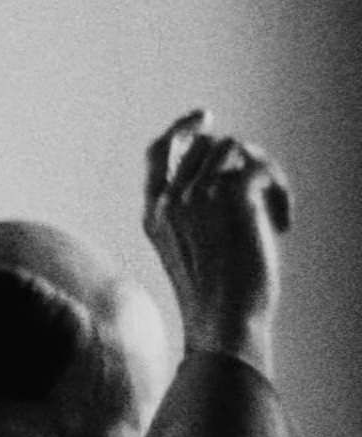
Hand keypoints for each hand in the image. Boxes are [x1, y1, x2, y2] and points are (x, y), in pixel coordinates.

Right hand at [143, 110, 291, 375]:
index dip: (181, 129)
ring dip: (263, 172)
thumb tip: (231, 170)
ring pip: (234, 148)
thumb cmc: (216, 298)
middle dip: (239, 156)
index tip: (204, 116)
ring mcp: (196, 195)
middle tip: (262, 179)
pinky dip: (280, 192)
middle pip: (205, 144)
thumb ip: (195, 212)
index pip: (158, 153)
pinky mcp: (229, 195)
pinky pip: (260, 167)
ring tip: (274, 210)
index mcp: (154, 214)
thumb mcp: (191, 252)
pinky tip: (282, 225)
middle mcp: (170, 200)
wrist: (224, 320)